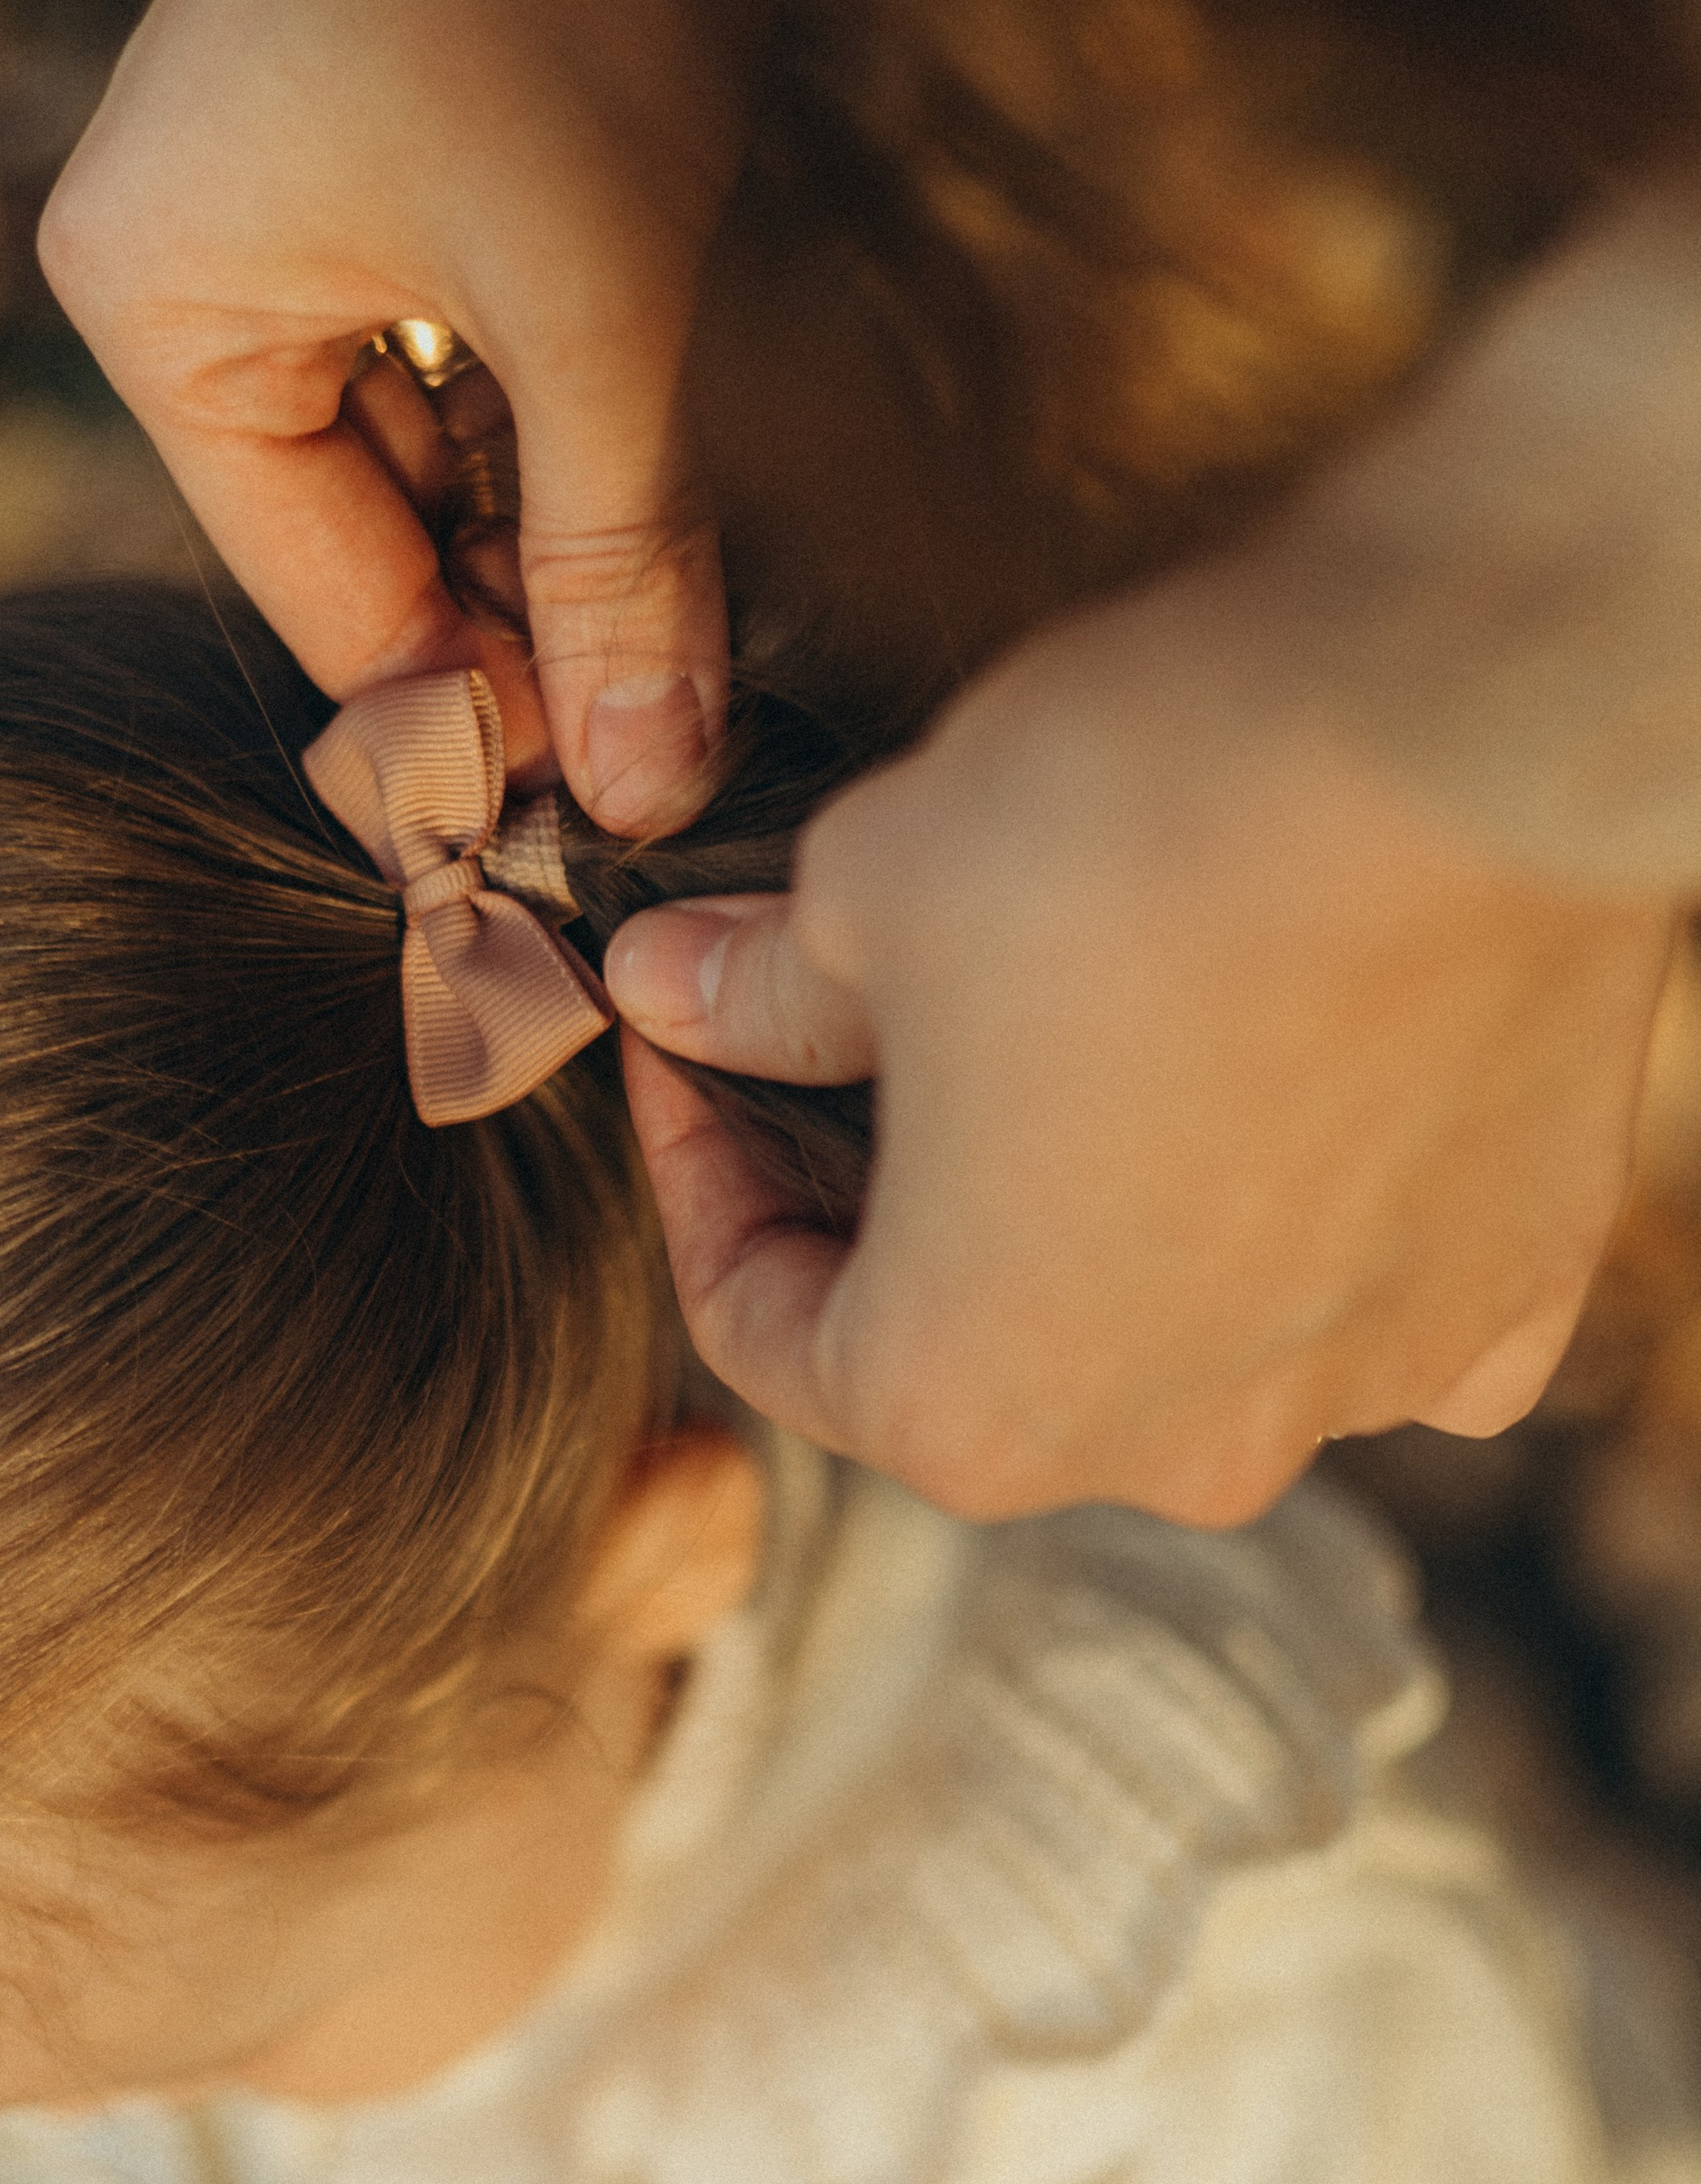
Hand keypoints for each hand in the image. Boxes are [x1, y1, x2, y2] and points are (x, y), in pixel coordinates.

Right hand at [38, 0, 774, 830]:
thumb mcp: (604, 305)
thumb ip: (623, 559)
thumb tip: (650, 789)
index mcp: (162, 311)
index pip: (328, 605)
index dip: (475, 720)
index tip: (615, 814)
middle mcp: (195, 281)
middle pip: (381, 551)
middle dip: (535, 630)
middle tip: (682, 736)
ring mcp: (290, 231)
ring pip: (445, 477)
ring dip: (571, 544)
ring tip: (694, 620)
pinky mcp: (391, 189)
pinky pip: (476, 378)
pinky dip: (574, 443)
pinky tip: (670, 505)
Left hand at [610, 542, 1683, 1524]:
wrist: (1451, 727)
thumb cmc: (1123, 834)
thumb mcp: (872, 893)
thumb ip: (765, 991)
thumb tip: (674, 990)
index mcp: (962, 1411)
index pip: (769, 1331)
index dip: (704, 1180)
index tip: (690, 1057)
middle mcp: (1168, 1456)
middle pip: (976, 1358)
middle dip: (894, 1211)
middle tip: (847, 1056)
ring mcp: (1360, 1392)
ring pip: (1183, 1343)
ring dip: (1105, 1225)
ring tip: (1068, 1057)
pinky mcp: (1510, 1293)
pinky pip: (1384, 1313)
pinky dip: (1329, 1241)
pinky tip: (1291, 1129)